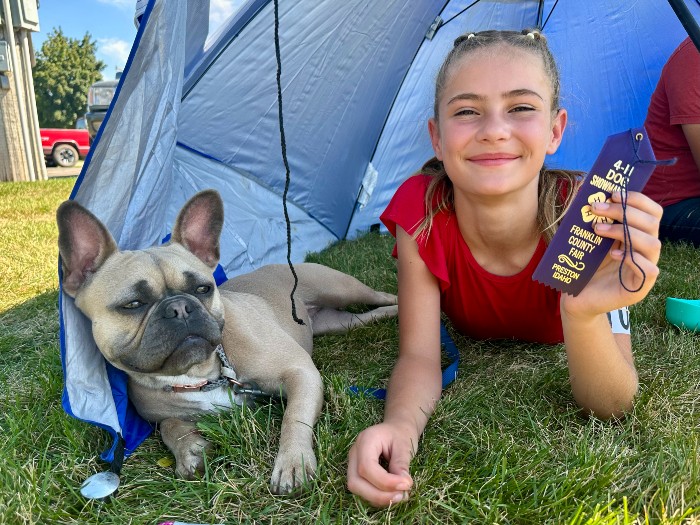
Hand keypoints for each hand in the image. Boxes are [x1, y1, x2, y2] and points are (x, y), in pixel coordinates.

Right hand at [347, 422, 415, 506]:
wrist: (396, 429)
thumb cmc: (400, 434)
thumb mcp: (405, 446)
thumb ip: (401, 465)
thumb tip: (403, 486)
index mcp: (365, 440)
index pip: (366, 467)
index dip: (385, 481)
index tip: (406, 485)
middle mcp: (354, 452)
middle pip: (355, 481)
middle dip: (378, 495)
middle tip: (401, 496)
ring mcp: (352, 463)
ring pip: (356, 488)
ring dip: (378, 498)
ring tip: (400, 496)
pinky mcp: (357, 473)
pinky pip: (362, 490)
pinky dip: (377, 497)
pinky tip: (393, 494)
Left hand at [563, 191, 661, 316]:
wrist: (576, 297)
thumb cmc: (583, 265)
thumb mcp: (586, 237)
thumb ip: (589, 216)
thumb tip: (582, 187)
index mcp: (637, 235)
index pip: (652, 211)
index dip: (637, 199)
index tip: (613, 193)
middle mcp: (645, 250)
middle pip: (652, 223)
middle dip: (624, 212)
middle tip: (597, 208)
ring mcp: (644, 269)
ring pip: (653, 244)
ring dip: (625, 232)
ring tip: (598, 230)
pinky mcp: (638, 288)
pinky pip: (649, 270)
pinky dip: (633, 258)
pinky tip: (614, 254)